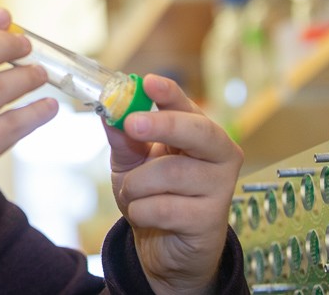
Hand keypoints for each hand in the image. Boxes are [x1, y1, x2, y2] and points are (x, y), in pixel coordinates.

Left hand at [105, 74, 242, 293]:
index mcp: (197, 132)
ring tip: (132, 194)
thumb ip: (123, 138)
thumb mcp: (130, 162)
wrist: (165, 245)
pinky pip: (164, 207)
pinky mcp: (211, 219)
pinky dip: (141, 211)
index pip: (186, 105)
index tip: (148, 82)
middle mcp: (218, 154)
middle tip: (132, 123)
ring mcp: (220, 187)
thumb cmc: (152, 194)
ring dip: (136, 185)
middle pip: (197, 131)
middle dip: (162, 126)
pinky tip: (145, 215)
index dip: (169, 92)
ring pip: (170, 173)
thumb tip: (107, 110)